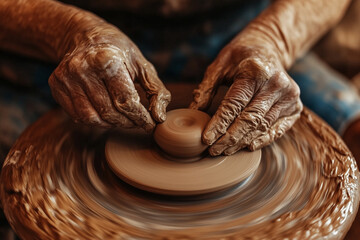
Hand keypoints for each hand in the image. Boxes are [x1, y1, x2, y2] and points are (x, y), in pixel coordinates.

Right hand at [49, 33, 169, 131]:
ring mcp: (66, 78)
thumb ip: (156, 91)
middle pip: (109, 112)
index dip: (140, 118)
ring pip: (93, 119)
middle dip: (128, 122)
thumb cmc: (120, 53)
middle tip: (137, 121)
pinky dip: (96, 121)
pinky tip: (106, 113)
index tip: (150, 125)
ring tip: (123, 117)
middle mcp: (82, 68)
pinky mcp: (56, 85)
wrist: (86, 36)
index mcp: (106, 59)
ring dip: (112, 124)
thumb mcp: (143, 65)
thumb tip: (159, 117)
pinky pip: (78, 116)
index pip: (125, 101)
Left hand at [190, 44, 301, 154]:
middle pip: (249, 119)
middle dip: (229, 138)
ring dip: (242, 141)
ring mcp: (289, 96)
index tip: (206, 139)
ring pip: (262, 126)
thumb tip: (193, 112)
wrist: (267, 48)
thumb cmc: (238, 58)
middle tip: (213, 151)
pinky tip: (248, 146)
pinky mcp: (295, 106)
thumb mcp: (219, 66)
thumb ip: (206, 88)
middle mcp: (276, 84)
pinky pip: (278, 129)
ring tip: (225, 150)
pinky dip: (263, 140)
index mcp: (255, 71)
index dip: (219, 124)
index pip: (234, 105)